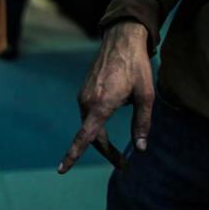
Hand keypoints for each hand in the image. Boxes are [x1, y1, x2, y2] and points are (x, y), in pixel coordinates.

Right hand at [58, 21, 153, 173]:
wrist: (121, 39)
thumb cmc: (136, 66)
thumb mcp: (146, 96)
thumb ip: (143, 123)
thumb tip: (141, 148)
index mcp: (101, 105)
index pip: (85, 137)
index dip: (73, 155)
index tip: (62, 170)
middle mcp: (86, 102)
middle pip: (91, 136)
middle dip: (106, 152)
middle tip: (123, 164)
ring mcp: (83, 96)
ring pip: (90, 125)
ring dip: (103, 137)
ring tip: (120, 145)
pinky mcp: (84, 92)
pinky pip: (90, 114)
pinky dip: (99, 123)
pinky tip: (115, 112)